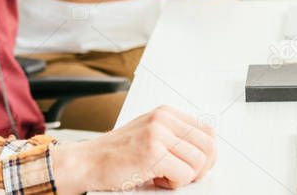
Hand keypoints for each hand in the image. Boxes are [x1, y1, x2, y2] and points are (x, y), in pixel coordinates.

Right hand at [51, 105, 216, 193]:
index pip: (208, 131)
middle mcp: (163, 119)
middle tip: (182, 174)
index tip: (195, 166)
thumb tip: (206, 153)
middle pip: (209, 146)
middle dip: (201, 168)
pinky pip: (185, 175)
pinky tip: (156, 178)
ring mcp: (158, 134)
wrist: (88, 162)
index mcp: (165, 113)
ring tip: (164, 174)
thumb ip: (174, 136)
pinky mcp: (153, 152)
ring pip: (199, 162)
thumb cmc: (116, 153)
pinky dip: (174, 183)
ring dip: (185, 176)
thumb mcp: (149, 134)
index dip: (207, 155)